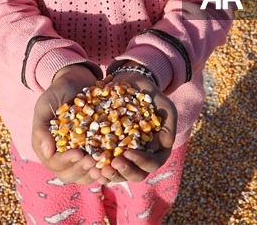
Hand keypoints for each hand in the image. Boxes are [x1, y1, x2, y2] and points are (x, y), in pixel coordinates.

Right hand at [31, 64, 103, 184]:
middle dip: (81, 171)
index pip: (54, 163)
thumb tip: (46, 152)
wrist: (76, 80)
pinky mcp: (93, 150)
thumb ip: (41, 127)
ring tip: (104, 168)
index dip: (66, 162)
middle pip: (68, 174)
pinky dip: (104, 168)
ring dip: (93, 174)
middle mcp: (61, 155)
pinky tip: (114, 164)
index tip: (78, 154)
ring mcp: (78, 154)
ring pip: (83, 175)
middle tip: (93, 162)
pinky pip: (98, 166)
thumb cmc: (58, 91)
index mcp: (47, 147)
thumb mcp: (45, 104)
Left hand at [97, 66, 177, 184]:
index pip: (152, 163)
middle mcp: (142, 156)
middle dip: (124, 171)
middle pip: (136, 174)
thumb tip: (162, 145)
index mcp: (157, 150)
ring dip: (110, 174)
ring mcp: (125, 155)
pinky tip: (88, 163)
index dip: (141, 161)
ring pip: (119, 174)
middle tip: (112, 164)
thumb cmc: (150, 94)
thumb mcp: (164, 106)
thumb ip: (167, 125)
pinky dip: (97, 166)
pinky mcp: (109, 150)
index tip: (128, 153)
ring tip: (98, 168)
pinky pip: (104, 164)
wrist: (131, 82)